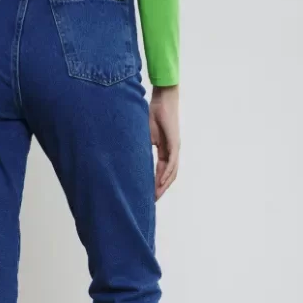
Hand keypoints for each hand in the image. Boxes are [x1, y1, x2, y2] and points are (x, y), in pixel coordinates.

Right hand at [149, 85, 179, 200]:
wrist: (163, 100)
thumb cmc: (153, 114)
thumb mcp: (144, 135)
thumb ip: (140, 148)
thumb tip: (127, 157)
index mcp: (164, 151)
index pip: (159, 172)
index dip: (154, 184)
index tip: (147, 195)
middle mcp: (171, 152)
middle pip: (167, 176)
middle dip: (159, 189)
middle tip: (151, 202)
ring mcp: (174, 149)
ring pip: (171, 172)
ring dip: (164, 185)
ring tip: (156, 196)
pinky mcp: (175, 144)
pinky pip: (172, 163)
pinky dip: (166, 174)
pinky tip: (161, 183)